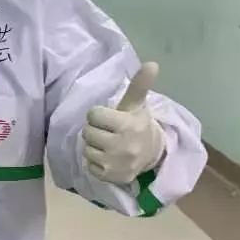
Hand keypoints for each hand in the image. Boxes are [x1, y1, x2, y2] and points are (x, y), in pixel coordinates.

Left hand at [83, 61, 165, 185]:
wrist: (151, 155)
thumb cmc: (138, 125)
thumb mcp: (137, 105)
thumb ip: (140, 85)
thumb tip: (152, 63)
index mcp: (127, 125)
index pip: (93, 115)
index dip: (98, 115)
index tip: (110, 118)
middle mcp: (122, 145)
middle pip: (87, 132)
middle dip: (95, 130)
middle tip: (108, 132)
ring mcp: (115, 163)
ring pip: (87, 149)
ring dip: (94, 146)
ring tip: (108, 144)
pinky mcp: (110, 176)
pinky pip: (89, 165)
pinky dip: (95, 161)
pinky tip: (108, 157)